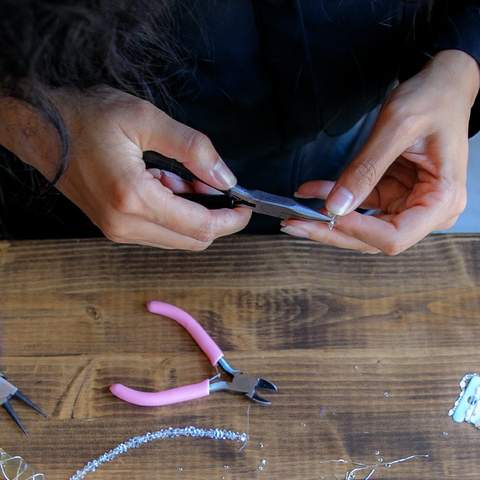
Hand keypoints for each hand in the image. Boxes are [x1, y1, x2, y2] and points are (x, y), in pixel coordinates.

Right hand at [3, 86, 250, 249]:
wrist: (39, 127)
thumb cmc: (85, 117)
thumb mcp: (145, 119)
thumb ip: (193, 149)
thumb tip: (226, 178)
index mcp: (134, 199)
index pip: (200, 227)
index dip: (231, 220)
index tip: (247, 207)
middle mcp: (125, 225)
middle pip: (192, 240)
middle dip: (215, 217)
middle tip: (215, 184)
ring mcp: (117, 230)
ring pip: (176, 238)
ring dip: (193, 214)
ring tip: (183, 178)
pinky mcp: (114, 227)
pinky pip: (158, 231)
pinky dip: (174, 214)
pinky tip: (165, 184)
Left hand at [282, 50, 479, 254]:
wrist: (443, 85)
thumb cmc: (433, 99)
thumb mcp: (397, 128)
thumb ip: (366, 169)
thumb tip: (336, 206)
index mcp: (442, 200)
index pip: (395, 236)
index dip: (356, 230)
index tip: (325, 215)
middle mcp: (428, 210)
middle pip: (374, 239)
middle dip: (332, 231)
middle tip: (295, 224)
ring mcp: (409, 204)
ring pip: (362, 227)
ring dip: (327, 220)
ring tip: (294, 213)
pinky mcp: (393, 195)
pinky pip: (359, 206)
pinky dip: (334, 199)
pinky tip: (311, 191)